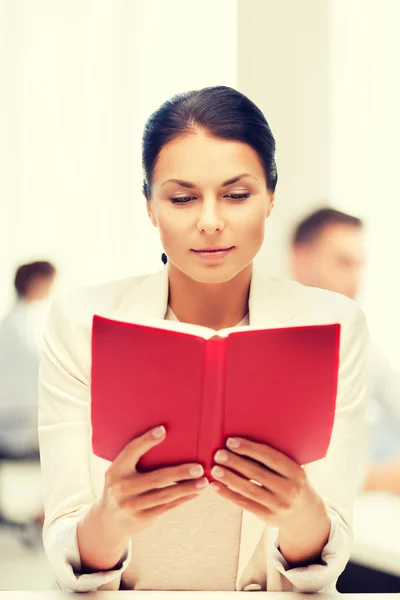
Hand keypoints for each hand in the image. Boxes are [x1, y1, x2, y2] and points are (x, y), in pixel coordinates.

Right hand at [99, 425, 208, 541]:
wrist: (107, 522)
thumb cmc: (121, 487)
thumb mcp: (119, 472)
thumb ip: (134, 459)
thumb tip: (165, 435)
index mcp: (116, 470)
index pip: (131, 451)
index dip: (146, 440)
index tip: (163, 430)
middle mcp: (121, 488)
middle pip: (155, 478)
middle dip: (180, 472)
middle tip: (199, 467)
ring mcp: (131, 505)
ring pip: (165, 495)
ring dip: (187, 488)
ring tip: (204, 481)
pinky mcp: (141, 518)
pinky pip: (166, 507)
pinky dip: (183, 499)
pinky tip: (196, 492)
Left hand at [211, 436, 329, 565]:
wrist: (306, 517)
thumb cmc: (293, 484)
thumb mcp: (292, 471)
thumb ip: (274, 460)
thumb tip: (242, 444)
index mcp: (296, 472)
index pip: (269, 457)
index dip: (248, 448)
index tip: (231, 441)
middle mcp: (289, 489)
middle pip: (257, 473)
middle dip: (235, 462)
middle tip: (218, 454)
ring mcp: (279, 505)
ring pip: (249, 489)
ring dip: (229, 478)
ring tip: (214, 469)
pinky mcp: (268, 517)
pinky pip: (245, 503)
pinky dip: (228, 494)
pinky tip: (216, 486)